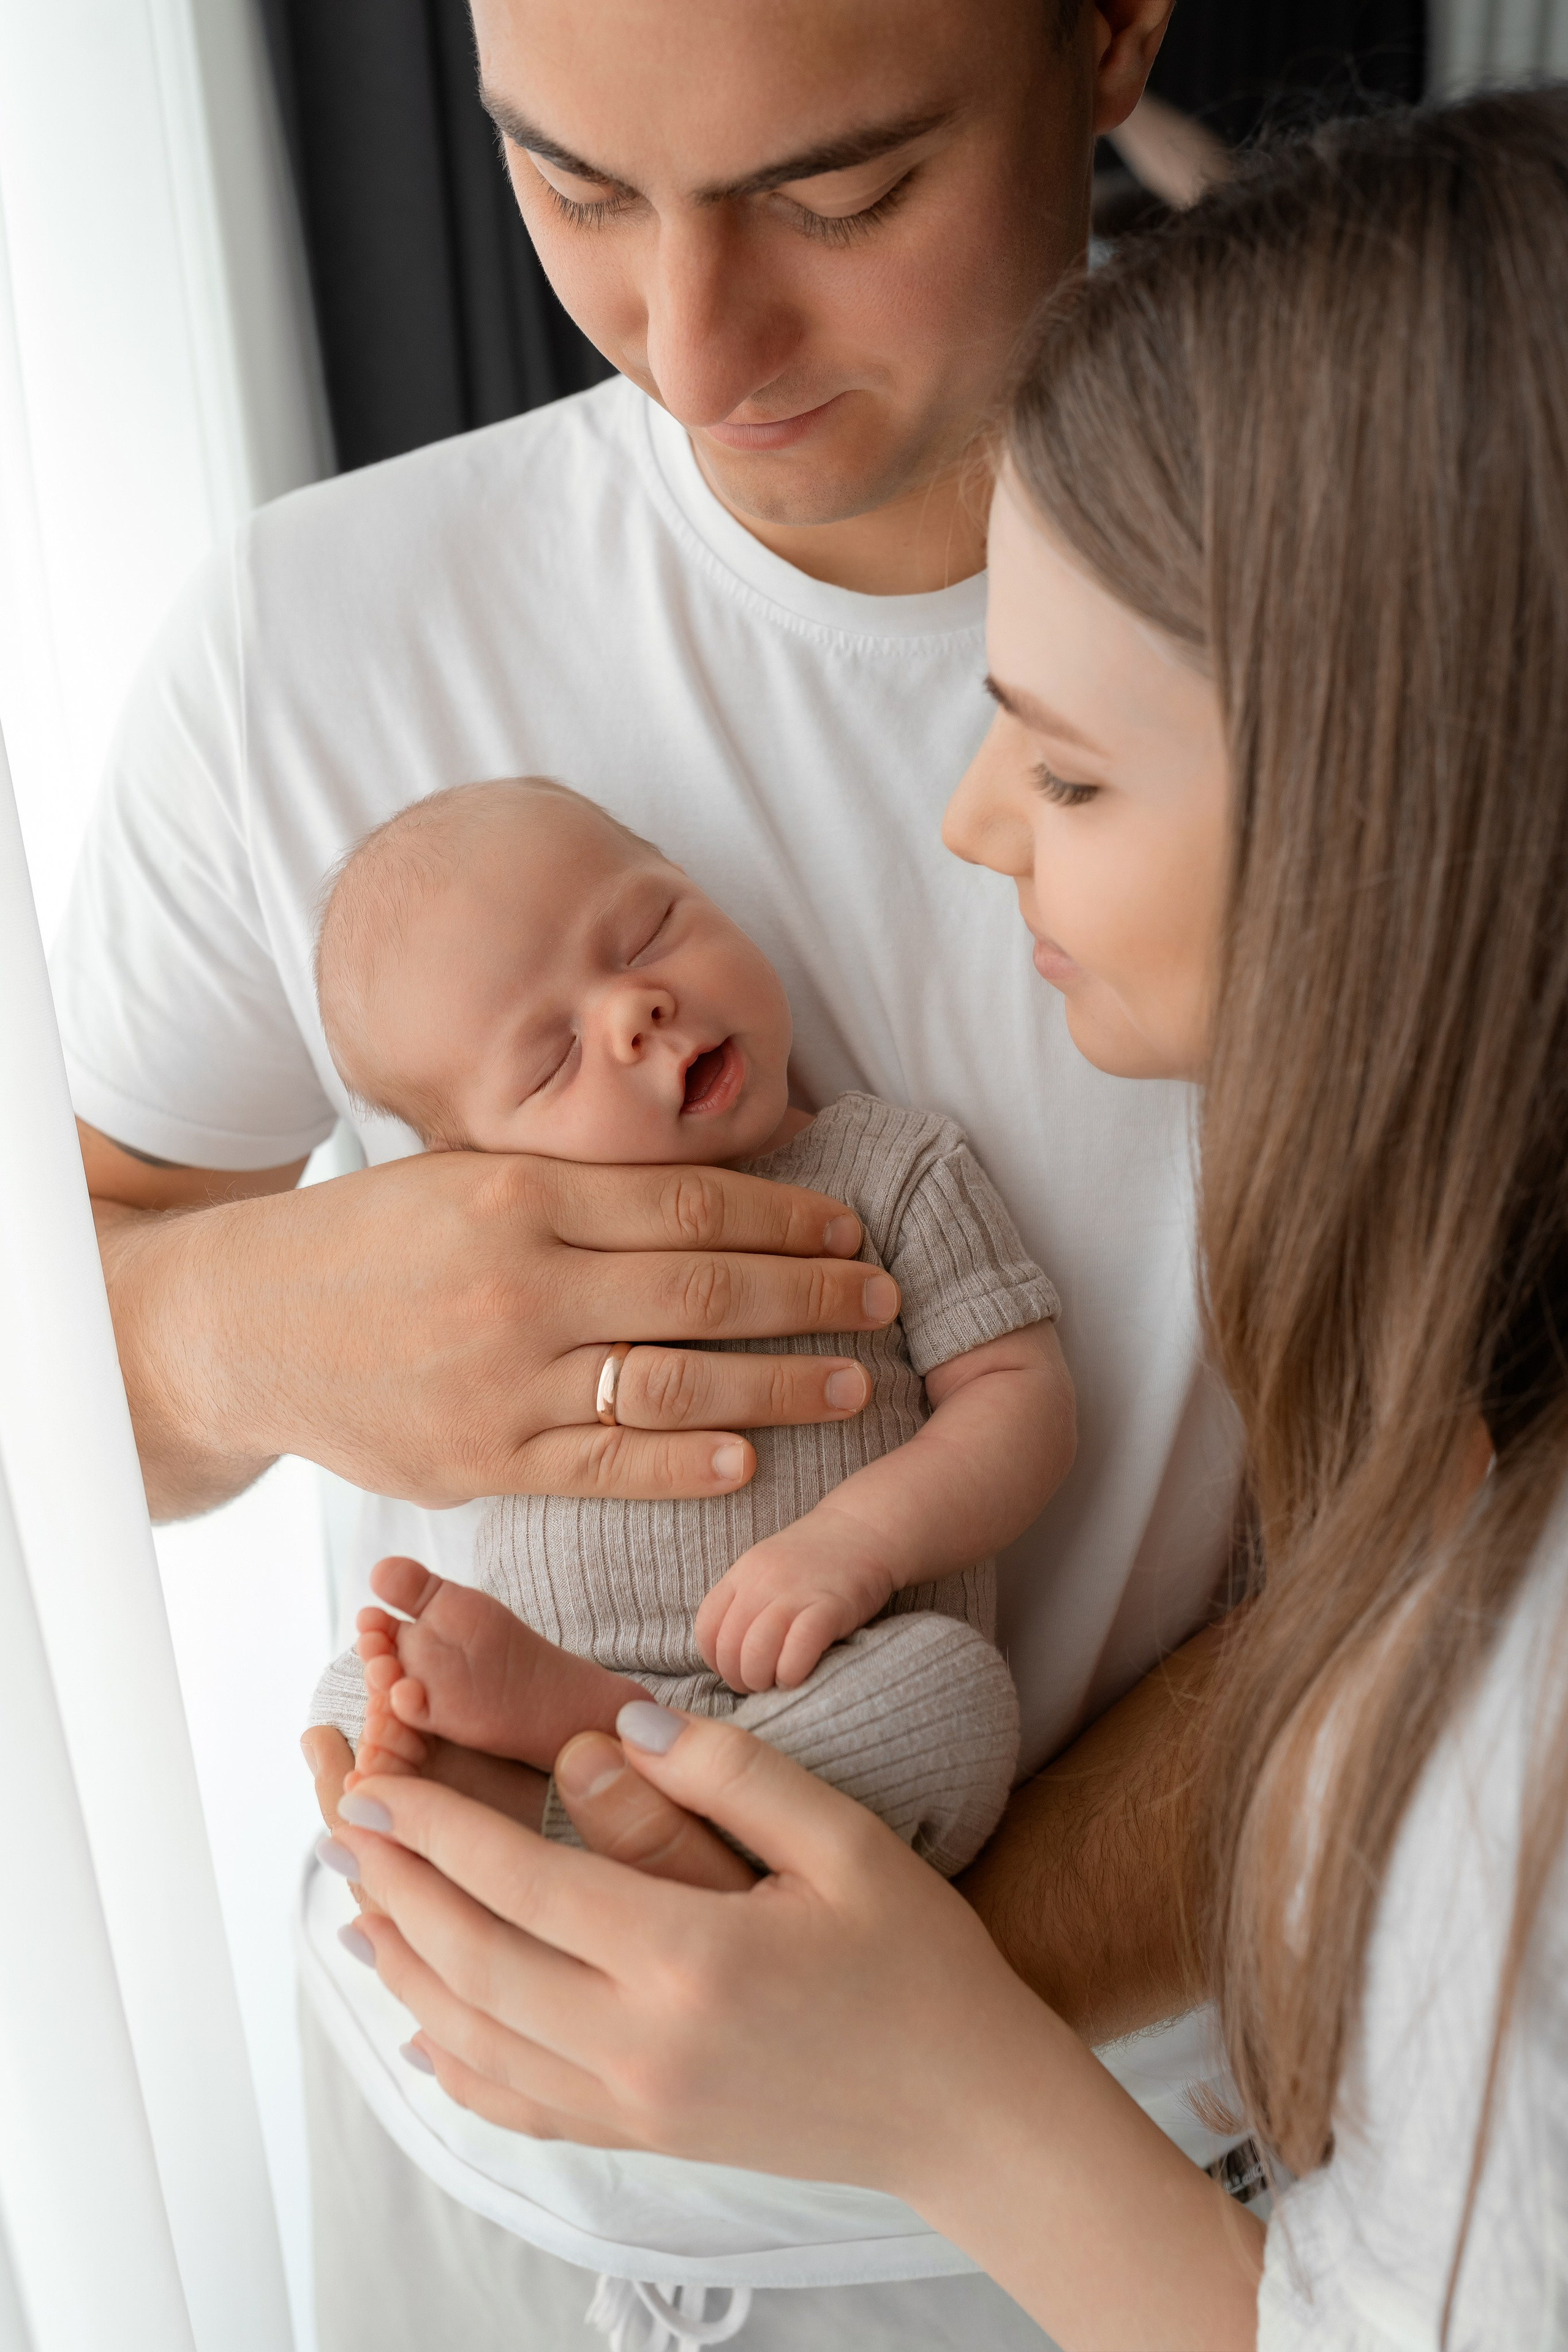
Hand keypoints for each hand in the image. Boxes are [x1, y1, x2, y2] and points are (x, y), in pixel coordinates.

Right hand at [83, 1122, 887, 1515]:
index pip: (688, 1205)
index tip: (849, 1228)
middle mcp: (521, 1283)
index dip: (785, 1218)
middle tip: (886, 1299)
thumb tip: (708, 1193)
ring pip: (675, 1384)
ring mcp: (504, 1378)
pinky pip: (608, 1465)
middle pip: (705, 1290)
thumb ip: (575, 1190)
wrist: (244, 1325)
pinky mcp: (483, 1458)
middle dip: (813, 1296)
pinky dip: (688, 1465)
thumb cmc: (369, 1241)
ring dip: (780, 1385)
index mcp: (520, 1195)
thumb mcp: (464, 1178)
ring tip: (855, 1382)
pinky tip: (752, 1459)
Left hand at [334, 1710, 1018, 2186]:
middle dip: (397, 1889)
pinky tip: (425, 2028)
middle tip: (344, 1826)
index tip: (374, 1786)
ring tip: (362, 1903)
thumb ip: (727, 1774)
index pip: (521, 1886)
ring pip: (477, 2039)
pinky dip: (454, 2063)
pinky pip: (518, 2105)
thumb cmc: (918, 1963)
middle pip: (475, 1963)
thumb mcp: (843, 1840)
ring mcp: (636, 2106)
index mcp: (689, 1960)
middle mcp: (642, 2046)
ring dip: (406, 1968)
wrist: (967, 2110)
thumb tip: (615, 1724)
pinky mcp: (644, 2137)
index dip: (435, 1832)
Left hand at [694, 1511, 895, 1689]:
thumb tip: (732, 1655)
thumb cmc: (817, 1559)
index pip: (706, 1629)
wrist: (864, 1528)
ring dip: (762, 1680)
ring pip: (755, 1653)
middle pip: (729, 1647)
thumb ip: (746, 1602)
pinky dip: (791, 1673)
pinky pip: (796, 1652)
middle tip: (760, 1684)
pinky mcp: (829, 1608)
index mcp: (742, 1574)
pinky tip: (799, 1675)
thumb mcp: (768, 1570)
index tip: (737, 1670)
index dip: (717, 1661)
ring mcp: (794, 1593)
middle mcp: (761, 1582)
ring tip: (778, 1681)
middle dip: (740, 1678)